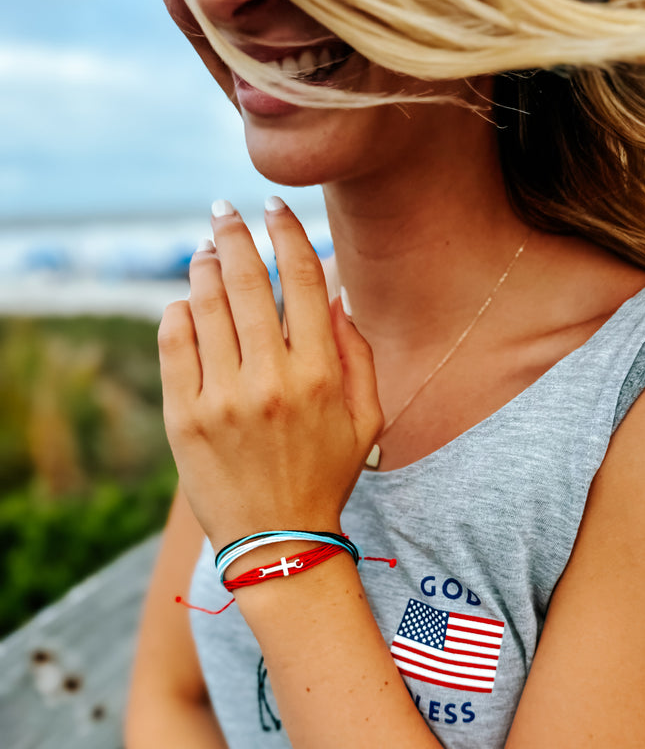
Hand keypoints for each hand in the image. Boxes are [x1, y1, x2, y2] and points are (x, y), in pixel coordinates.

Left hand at [158, 200, 381, 549]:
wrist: (278, 541)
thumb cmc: (327, 475)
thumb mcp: (367, 418)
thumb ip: (359, 353)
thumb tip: (337, 294)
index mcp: (320, 375)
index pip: (303, 280)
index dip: (288, 232)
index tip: (274, 207)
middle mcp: (270, 380)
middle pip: (248, 280)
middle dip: (235, 232)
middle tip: (224, 210)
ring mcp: (222, 398)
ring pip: (207, 304)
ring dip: (205, 266)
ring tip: (206, 252)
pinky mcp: (184, 416)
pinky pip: (174, 341)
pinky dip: (179, 312)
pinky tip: (187, 304)